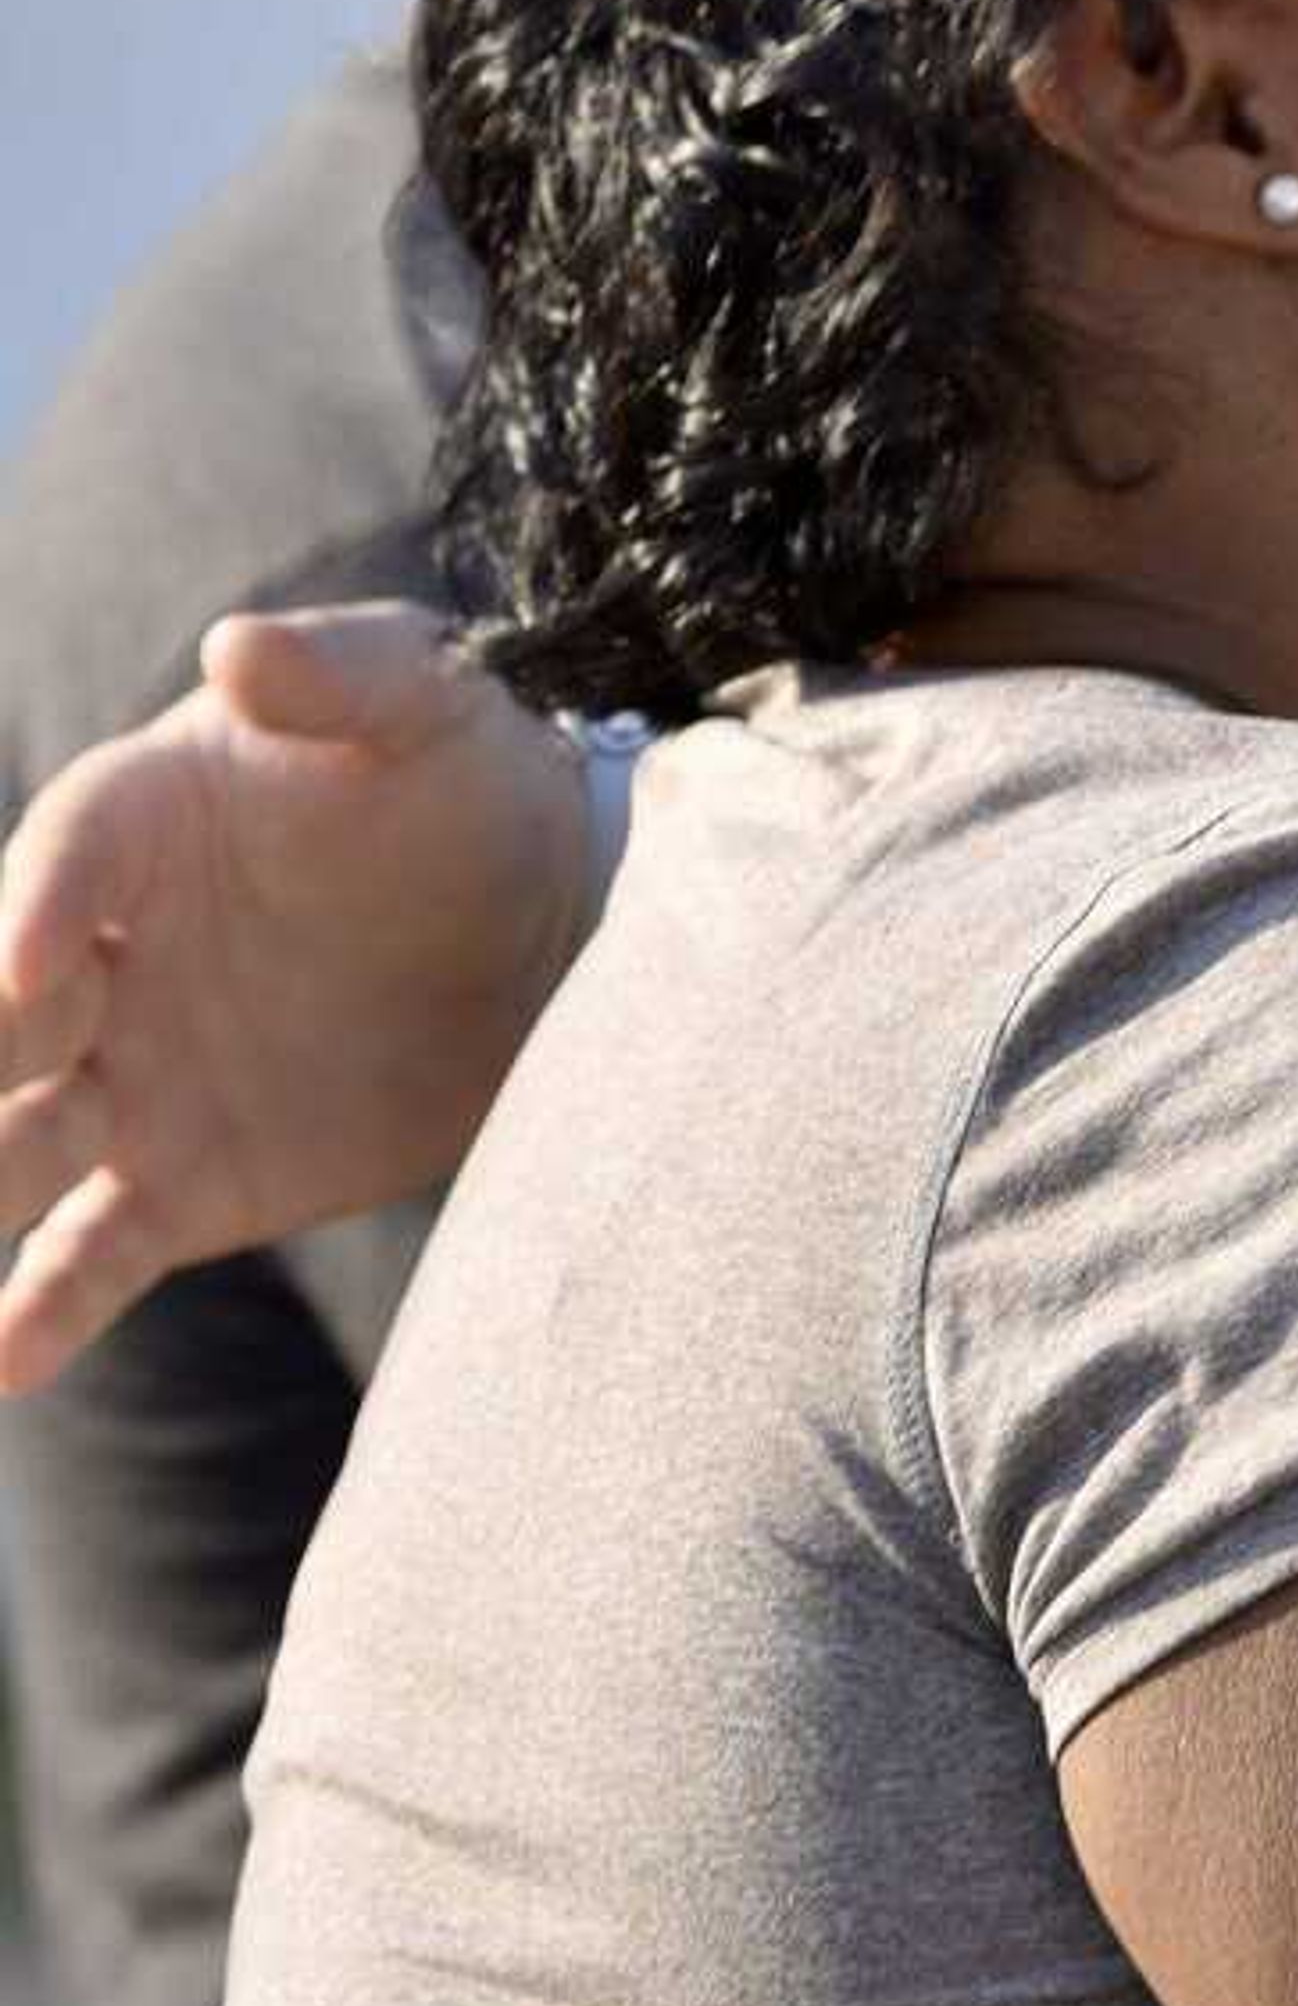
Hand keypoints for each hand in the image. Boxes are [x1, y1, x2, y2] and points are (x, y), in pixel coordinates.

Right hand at [0, 603, 590, 1387]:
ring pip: (12, 1145)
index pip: (60, 862)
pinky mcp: (181, 1182)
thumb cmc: (460, 783)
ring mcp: (128, 1082)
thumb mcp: (426, 704)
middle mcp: (99, 964)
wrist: (536, 921)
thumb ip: (343, 675)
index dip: (37, 911)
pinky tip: (4, 1361)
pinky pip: (91, 1248)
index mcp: (134, 829)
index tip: (28, 967)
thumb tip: (243, 644)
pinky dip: (43, 1304)